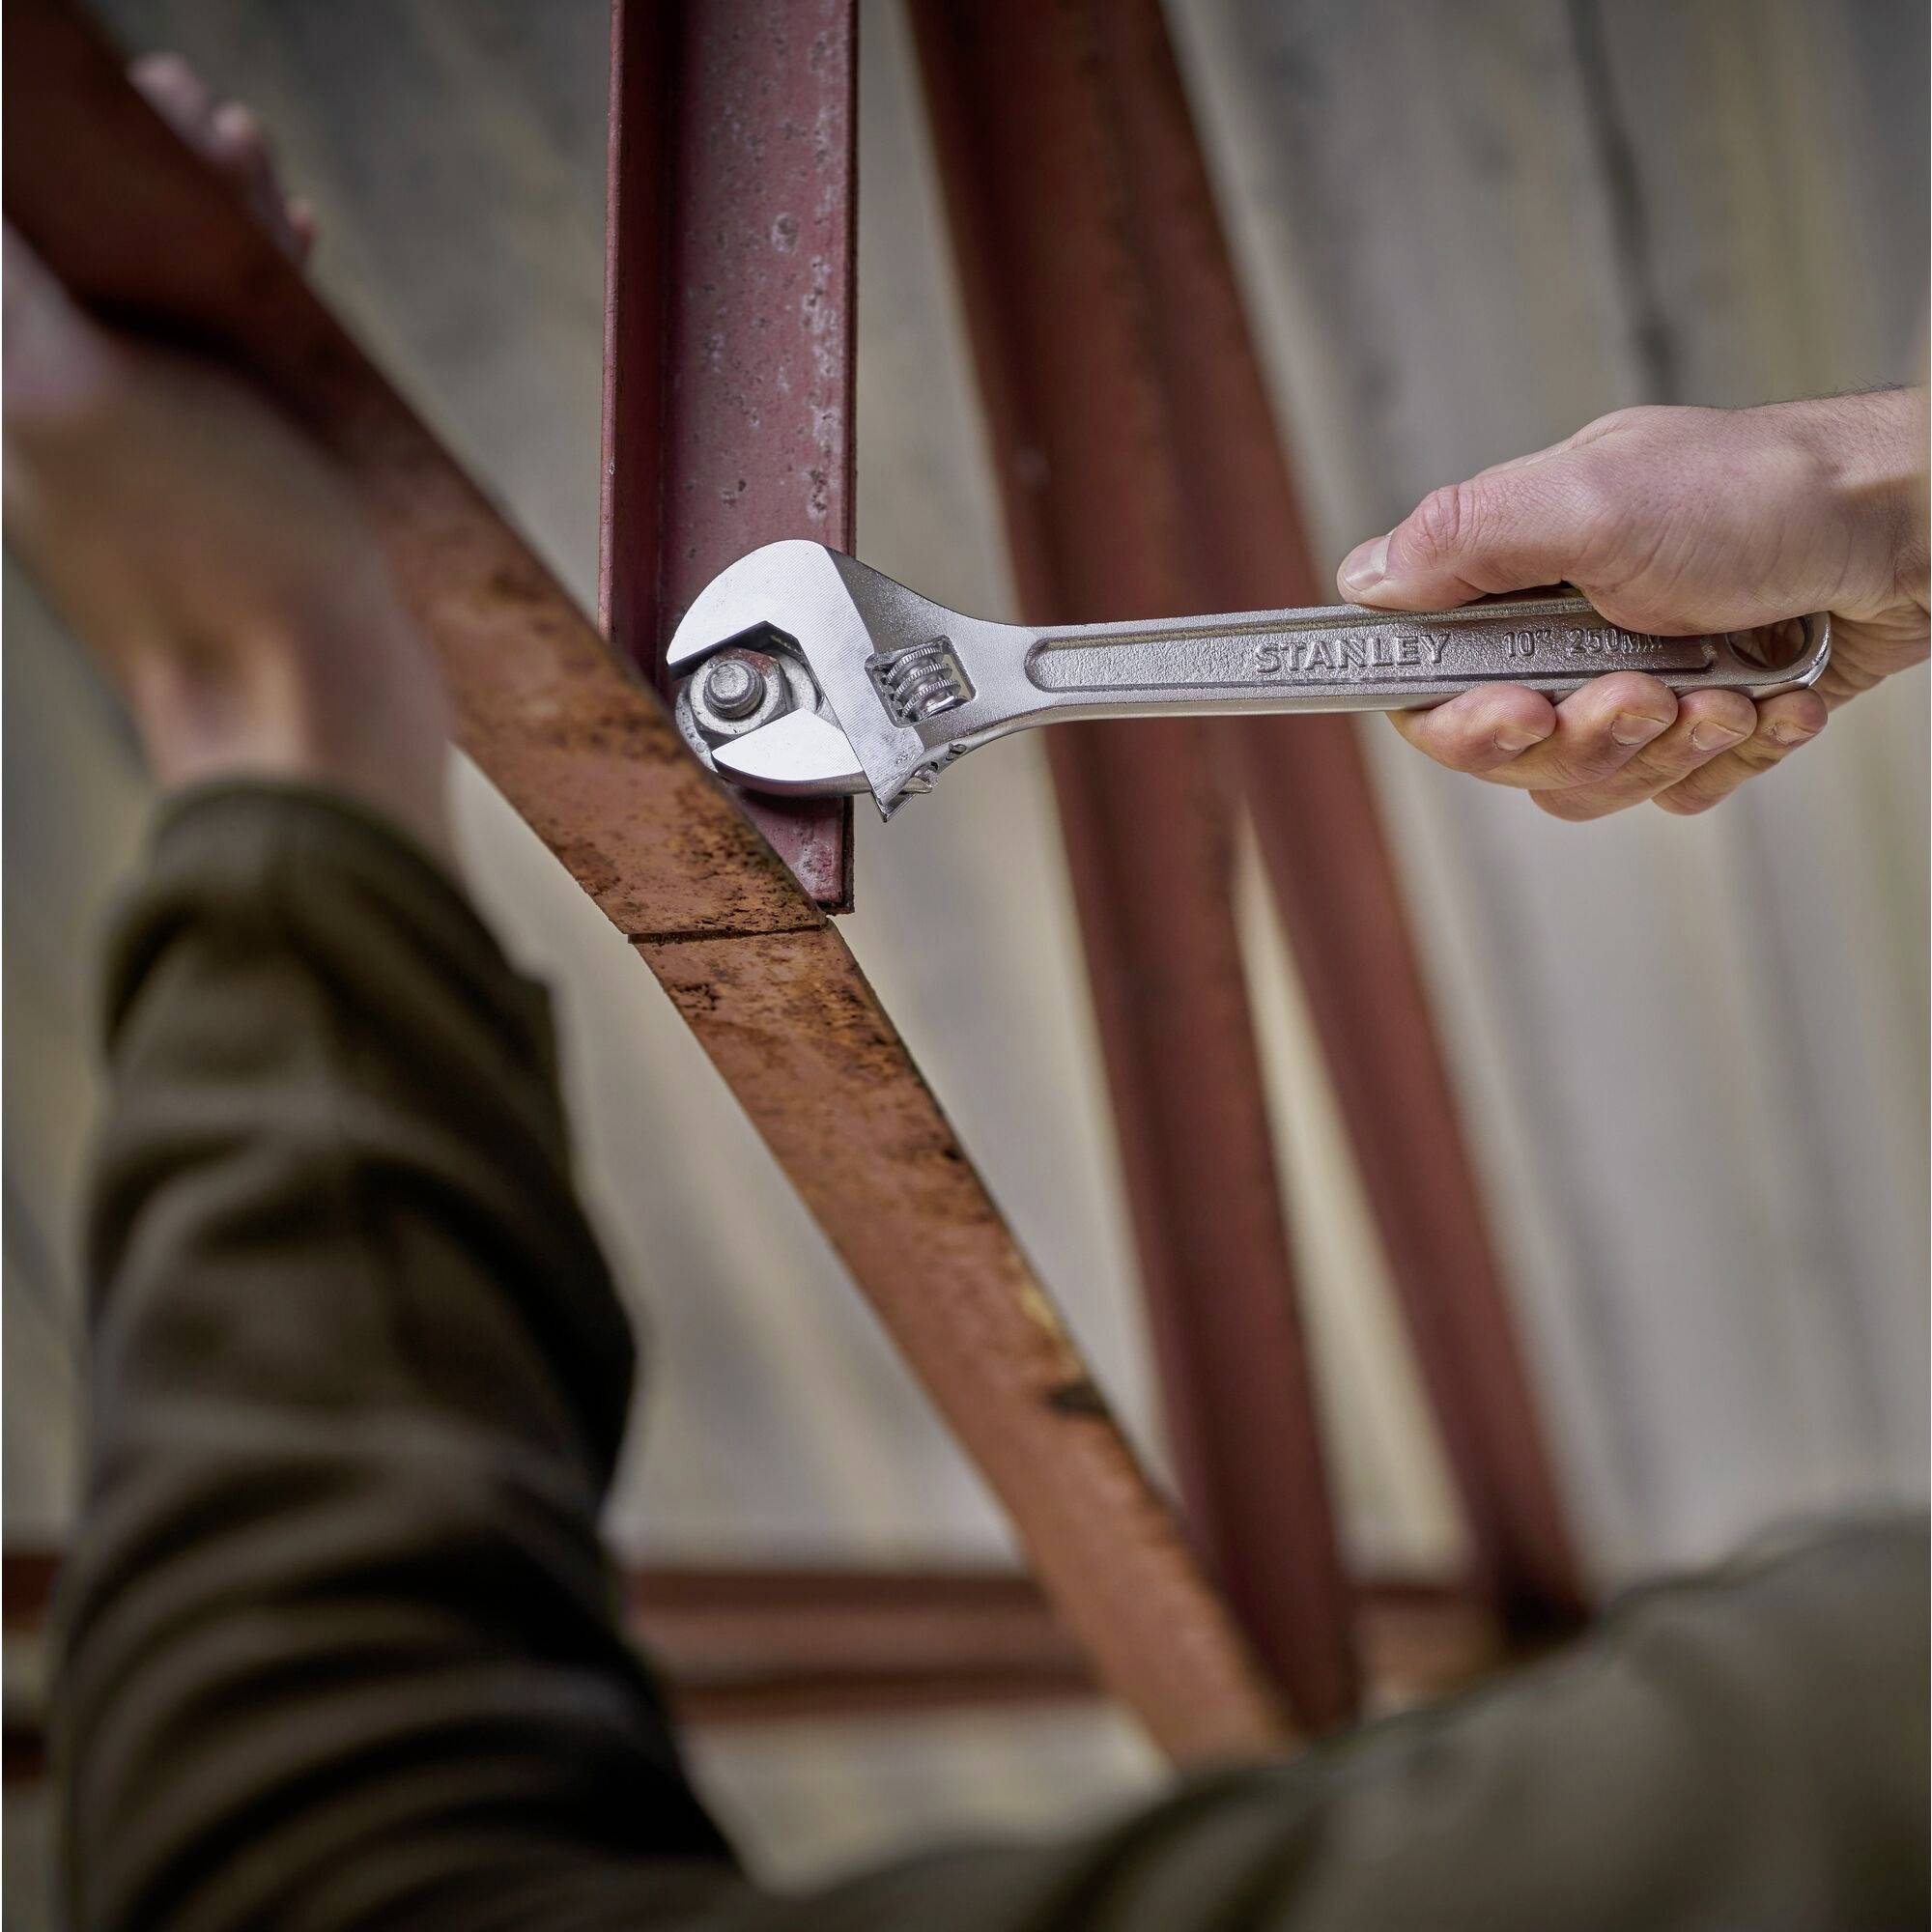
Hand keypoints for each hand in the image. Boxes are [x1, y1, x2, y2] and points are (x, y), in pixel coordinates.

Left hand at [3, 57, 451, 854]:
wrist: (316, 711)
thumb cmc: (208, 561)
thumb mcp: (65, 385)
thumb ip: (2, 279)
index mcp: (8, 383)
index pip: (18, 234)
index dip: (56, 147)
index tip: (118, 92)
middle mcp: (64, 413)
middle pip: (90, 253)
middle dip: (142, 169)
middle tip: (200, 110)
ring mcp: (155, 451)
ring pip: (171, 300)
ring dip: (211, 221)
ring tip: (253, 161)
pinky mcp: (238, 482)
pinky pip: (236, 359)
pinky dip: (259, 296)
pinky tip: (295, 260)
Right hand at [1337, 391, 1928, 818]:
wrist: (1914, 532)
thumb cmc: (1768, 496)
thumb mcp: (1595, 499)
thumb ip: (1467, 540)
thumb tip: (1363, 581)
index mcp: (1516, 571)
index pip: (1429, 679)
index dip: (1456, 719)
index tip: (1511, 711)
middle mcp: (1563, 630)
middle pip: (1509, 751)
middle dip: (1584, 735)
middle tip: (1644, 691)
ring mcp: (1630, 678)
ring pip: (1592, 780)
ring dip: (1666, 748)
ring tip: (1726, 690)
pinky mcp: (1698, 717)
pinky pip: (1676, 788)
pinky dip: (1732, 754)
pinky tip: (1773, 698)